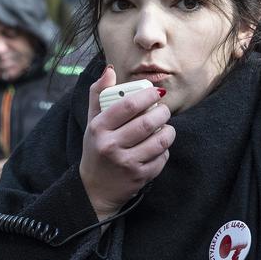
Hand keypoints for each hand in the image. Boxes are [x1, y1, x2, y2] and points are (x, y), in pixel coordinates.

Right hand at [79, 65, 174, 219]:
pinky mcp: (139, 177)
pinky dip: (164, 150)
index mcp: (98, 128)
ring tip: (165, 127)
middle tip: (164, 110)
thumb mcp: (92, 122)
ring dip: (168, 131)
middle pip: (148, 122)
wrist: (95, 189)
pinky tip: (158, 147)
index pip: (127, 105)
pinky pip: (162, 157)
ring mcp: (126, 163)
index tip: (157, 92)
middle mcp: (110, 145)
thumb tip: (109, 70)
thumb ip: (98, 94)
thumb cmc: (96, 149)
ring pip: (159, 141)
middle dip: (163, 112)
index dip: (147, 95)